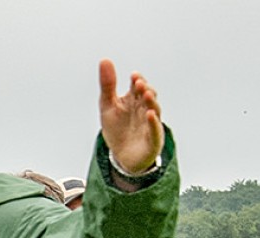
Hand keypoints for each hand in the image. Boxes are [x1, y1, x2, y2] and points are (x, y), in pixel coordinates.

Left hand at [98, 59, 163, 178]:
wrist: (121, 156)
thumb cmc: (117, 129)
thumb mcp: (108, 106)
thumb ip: (108, 85)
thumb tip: (104, 59)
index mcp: (135, 100)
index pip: (139, 87)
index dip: (138, 81)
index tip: (133, 76)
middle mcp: (145, 110)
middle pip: (148, 96)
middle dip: (145, 89)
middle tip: (139, 83)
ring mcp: (150, 125)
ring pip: (154, 110)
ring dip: (151, 102)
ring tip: (146, 94)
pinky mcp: (152, 140)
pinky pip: (155, 130)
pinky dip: (153, 122)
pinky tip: (150, 115)